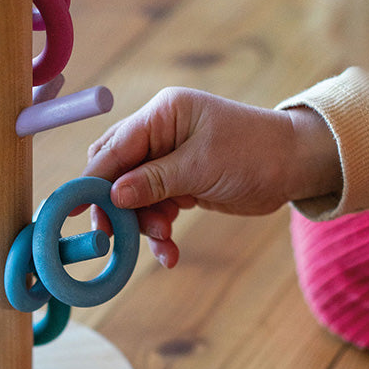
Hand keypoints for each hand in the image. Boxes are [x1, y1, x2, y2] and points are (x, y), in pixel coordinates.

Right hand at [83, 87, 339, 266]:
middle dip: (116, 206)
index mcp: (163, 115)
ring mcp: (170, 160)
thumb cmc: (254, 154)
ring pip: (137, 197)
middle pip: (117, 172)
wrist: (295, 166)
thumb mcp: (201, 167)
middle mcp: (161, 134)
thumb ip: (154, 181)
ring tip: (165, 242)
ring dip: (144, 225)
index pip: (114, 148)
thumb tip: (113, 195)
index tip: (72, 210)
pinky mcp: (181, 183)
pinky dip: (160, 231)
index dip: (92, 180)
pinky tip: (170, 253)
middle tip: (114, 237)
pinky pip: (158, 209)